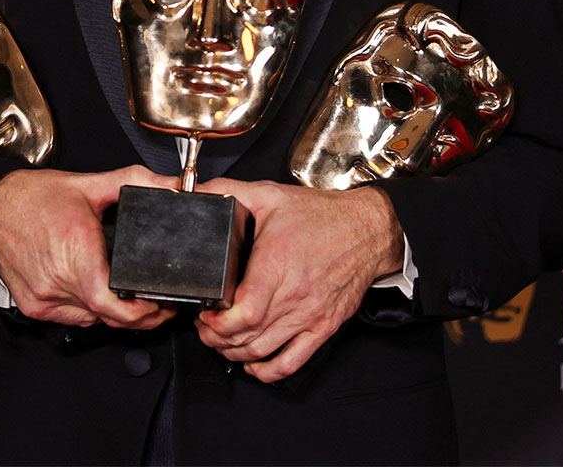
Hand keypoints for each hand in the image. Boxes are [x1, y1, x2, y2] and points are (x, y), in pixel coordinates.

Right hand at [0, 164, 179, 329]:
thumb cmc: (38, 197)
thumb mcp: (91, 184)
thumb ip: (136, 181)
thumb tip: (173, 184)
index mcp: (75, 250)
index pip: (110, 303)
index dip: (139, 313)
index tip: (158, 306)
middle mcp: (57, 277)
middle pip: (106, 315)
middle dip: (137, 314)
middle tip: (155, 303)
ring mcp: (43, 296)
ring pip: (91, 319)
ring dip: (112, 314)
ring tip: (128, 298)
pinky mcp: (33, 306)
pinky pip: (71, 318)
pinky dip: (88, 311)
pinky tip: (96, 295)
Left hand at [193, 179, 403, 382]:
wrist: (366, 229)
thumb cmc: (321, 215)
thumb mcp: (270, 194)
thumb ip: (228, 192)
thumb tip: (196, 192)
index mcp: (278, 264)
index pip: (245, 313)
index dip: (218, 323)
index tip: (205, 315)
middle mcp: (295, 294)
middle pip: (248, 336)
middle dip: (217, 339)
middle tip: (205, 328)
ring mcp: (310, 314)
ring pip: (264, 351)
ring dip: (236, 353)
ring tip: (222, 342)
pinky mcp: (324, 326)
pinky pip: (293, 361)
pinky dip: (269, 371)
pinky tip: (254, 364)